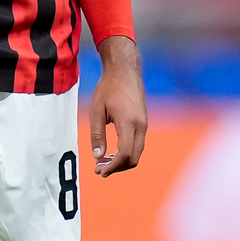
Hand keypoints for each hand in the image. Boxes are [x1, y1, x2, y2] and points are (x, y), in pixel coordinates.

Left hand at [89, 36, 147, 177]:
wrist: (124, 70)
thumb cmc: (108, 87)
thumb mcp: (97, 109)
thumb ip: (97, 134)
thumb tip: (98, 157)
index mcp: (128, 122)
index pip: (125, 154)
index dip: (113, 166)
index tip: (100, 171)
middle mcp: (140, 126)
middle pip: (133, 158)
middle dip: (118, 168)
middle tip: (100, 170)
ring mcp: (144, 124)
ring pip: (137, 152)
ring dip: (122, 161)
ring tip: (104, 162)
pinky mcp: (143, 122)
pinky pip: (137, 143)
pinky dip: (127, 152)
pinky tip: (113, 151)